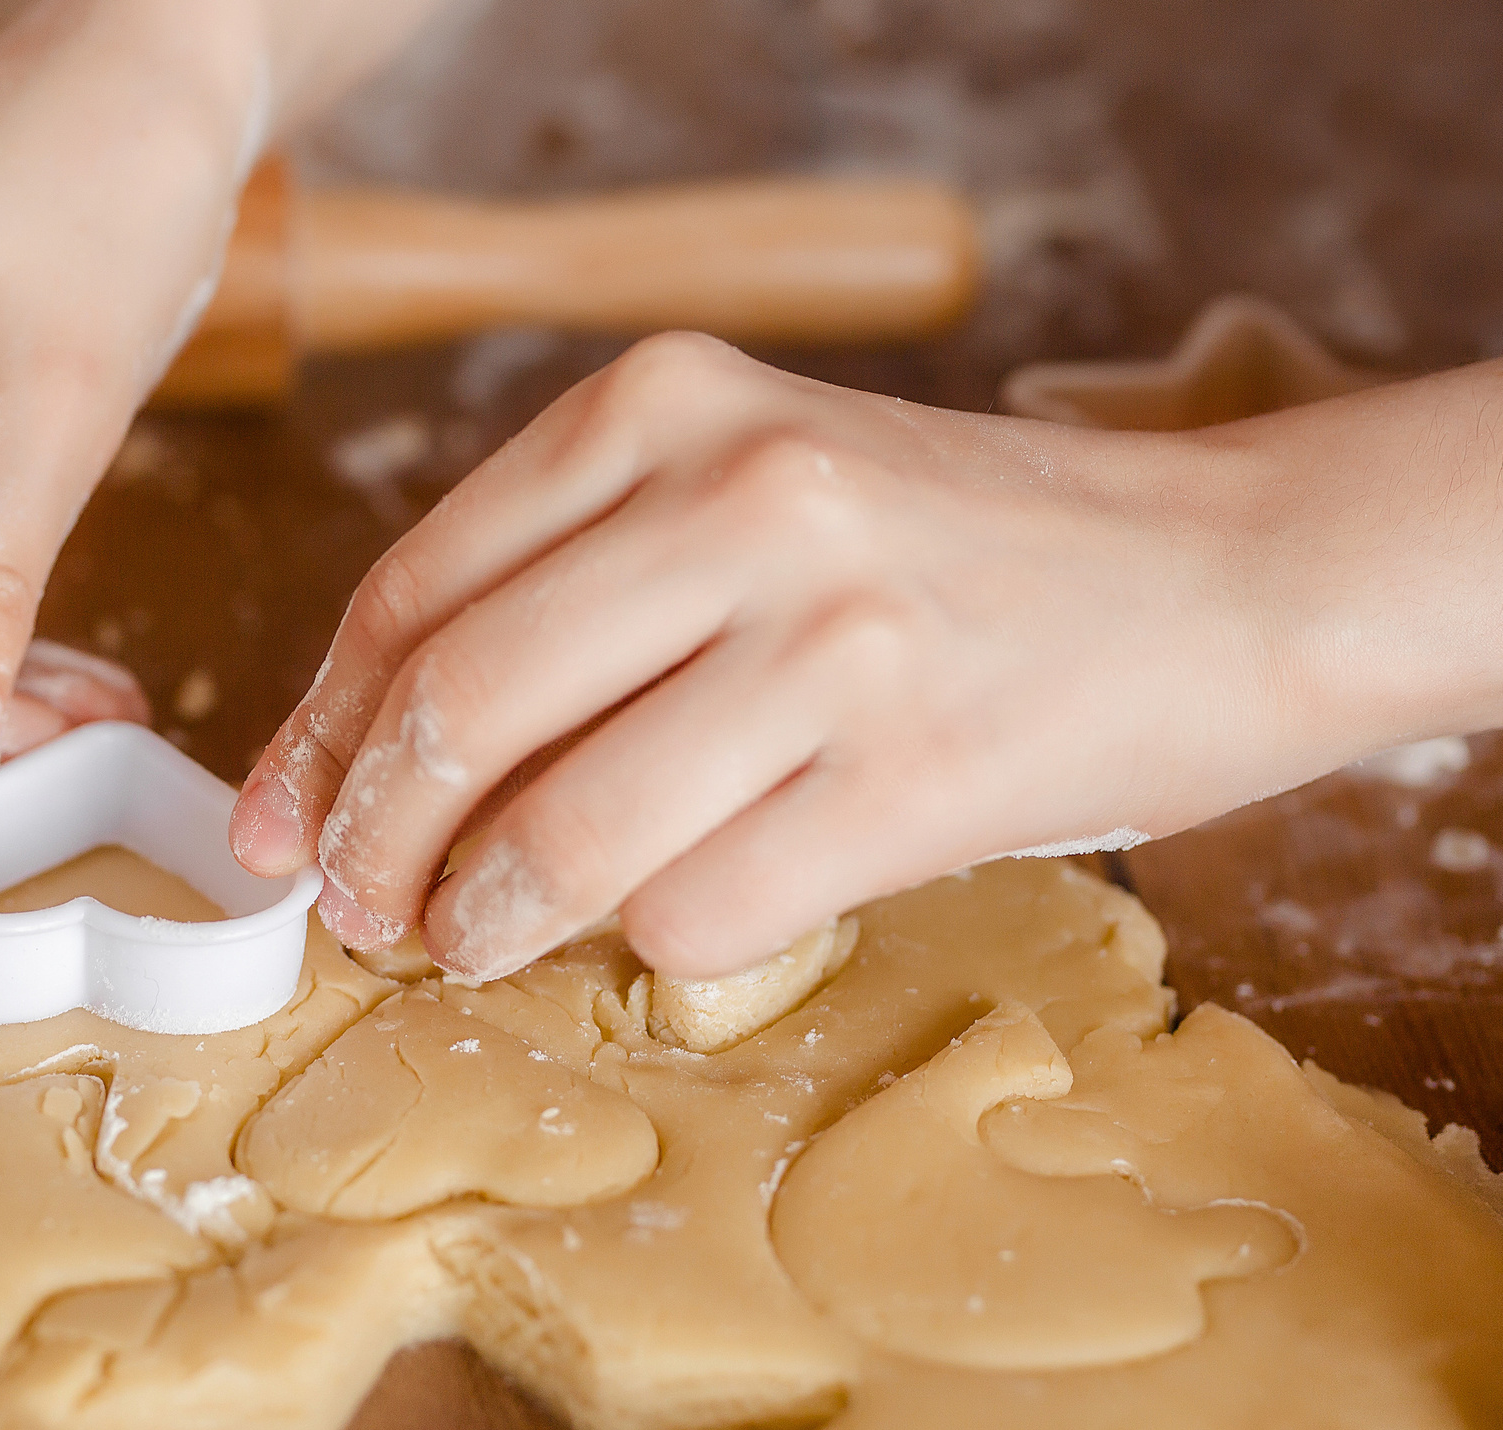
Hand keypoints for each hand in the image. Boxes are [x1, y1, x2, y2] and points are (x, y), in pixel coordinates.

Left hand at [230, 333, 1502, 981]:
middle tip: (361, 912)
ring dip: (482, 919)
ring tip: (465, 946)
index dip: (319, 730)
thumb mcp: (750, 490)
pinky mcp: (912, 772)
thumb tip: (371, 762)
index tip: (279, 821)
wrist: (1223, 574)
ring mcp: (831, 634)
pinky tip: (648, 937)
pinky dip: (642, 949)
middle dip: (374, 841)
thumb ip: (573, 588)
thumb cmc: (953, 552)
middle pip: (459, 707)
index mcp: (667, 407)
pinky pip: (696, 907)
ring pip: (561, 827)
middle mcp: (741, 497)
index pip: (415, 588)